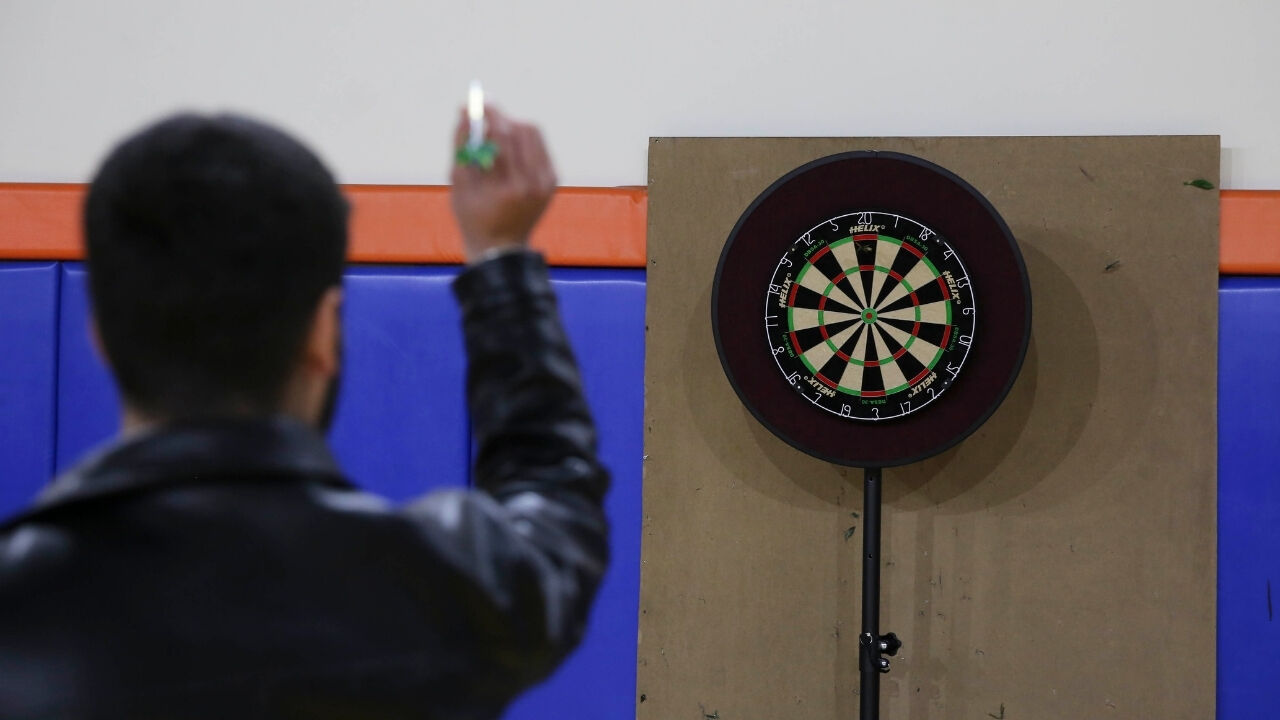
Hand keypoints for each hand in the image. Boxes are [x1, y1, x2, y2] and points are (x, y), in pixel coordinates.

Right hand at [449, 106, 556, 262]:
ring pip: (534, 135)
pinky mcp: (552, 181)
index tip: (478, 103)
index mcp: (509, 186)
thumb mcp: (459, 182)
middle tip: (484, 119)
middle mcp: (534, 183)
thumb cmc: (473, 217)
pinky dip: (523, 144)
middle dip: (502, 119)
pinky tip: (508, 154)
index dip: (490, 114)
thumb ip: (461, 144)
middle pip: (523, 131)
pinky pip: (539, 148)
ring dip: (513, 129)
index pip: (504, 136)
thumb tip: (464, 111)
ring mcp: (547, 183)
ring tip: (494, 140)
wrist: (501, 248)